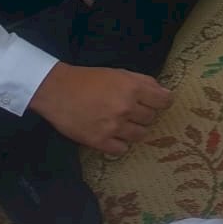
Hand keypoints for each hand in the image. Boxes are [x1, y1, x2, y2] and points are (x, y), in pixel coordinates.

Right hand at [29, 62, 171, 155]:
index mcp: (133, 88)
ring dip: (134, 130)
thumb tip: (164, 93)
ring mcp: (113, 127)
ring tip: (122, 123)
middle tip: (132, 111)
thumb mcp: (120, 73)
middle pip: (151, 118)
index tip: (159, 104)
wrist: (58, 91)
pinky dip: (120, 144)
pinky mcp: (100, 142)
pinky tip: (112, 135)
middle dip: (145, 114)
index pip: (164, 101)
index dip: (163, 102)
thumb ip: (143, 82)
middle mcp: (126, 108)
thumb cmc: (89, 79)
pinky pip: (122, 150)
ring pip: (140, 135)